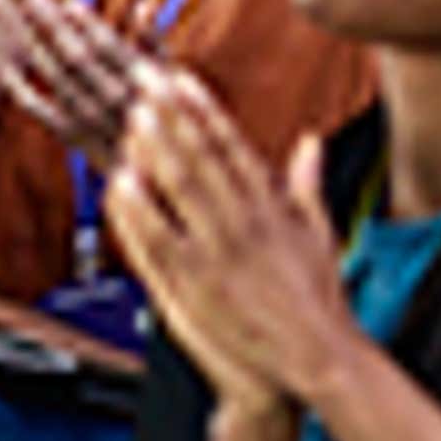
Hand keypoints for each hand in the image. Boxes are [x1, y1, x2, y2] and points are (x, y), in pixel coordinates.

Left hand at [4, 0, 155, 165]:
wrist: (159, 179)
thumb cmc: (169, 119)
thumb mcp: (174, 80)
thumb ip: (155, 41)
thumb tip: (143, 1)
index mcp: (142, 83)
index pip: (107, 45)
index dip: (85, 21)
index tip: (67, 1)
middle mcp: (116, 102)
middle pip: (77, 57)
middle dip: (53, 26)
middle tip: (33, 0)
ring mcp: (93, 122)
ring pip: (57, 80)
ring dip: (36, 49)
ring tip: (21, 24)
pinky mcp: (74, 140)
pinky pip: (42, 113)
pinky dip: (22, 92)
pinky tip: (8, 70)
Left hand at [106, 75, 358, 417]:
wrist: (317, 362)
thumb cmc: (319, 301)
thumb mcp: (320, 234)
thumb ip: (308, 183)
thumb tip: (310, 140)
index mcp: (272, 207)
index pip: (232, 146)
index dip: (203, 109)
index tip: (179, 78)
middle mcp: (244, 223)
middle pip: (202, 157)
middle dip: (172, 115)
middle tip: (144, 79)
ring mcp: (218, 255)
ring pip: (181, 192)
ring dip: (155, 151)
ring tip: (132, 116)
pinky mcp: (196, 289)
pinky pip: (159, 244)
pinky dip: (139, 213)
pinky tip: (120, 183)